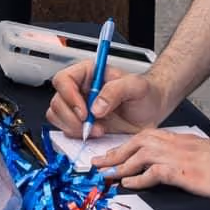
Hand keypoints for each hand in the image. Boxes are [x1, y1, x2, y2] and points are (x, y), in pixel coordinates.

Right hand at [46, 59, 174, 137]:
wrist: (152, 111)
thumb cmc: (145, 94)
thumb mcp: (136, 86)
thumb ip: (116, 91)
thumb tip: (96, 107)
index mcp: (88, 73)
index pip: (63, 79)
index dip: (69, 96)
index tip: (85, 112)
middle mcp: (79, 89)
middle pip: (58, 101)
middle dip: (73, 118)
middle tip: (92, 126)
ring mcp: (78, 107)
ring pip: (57, 117)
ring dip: (74, 128)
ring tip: (97, 131)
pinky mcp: (81, 124)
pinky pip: (66, 130)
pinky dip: (77, 135)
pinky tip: (96, 135)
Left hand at [95, 132, 209, 201]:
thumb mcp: (205, 152)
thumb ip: (188, 153)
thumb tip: (177, 162)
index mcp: (180, 140)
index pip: (145, 138)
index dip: (125, 146)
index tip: (111, 154)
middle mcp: (176, 144)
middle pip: (137, 143)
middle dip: (114, 153)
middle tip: (97, 162)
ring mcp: (179, 156)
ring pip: (140, 156)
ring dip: (120, 165)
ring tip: (105, 175)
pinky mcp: (184, 171)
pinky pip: (155, 173)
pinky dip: (139, 179)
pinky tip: (129, 185)